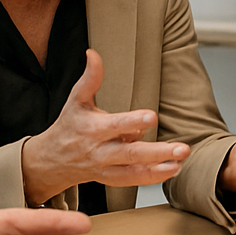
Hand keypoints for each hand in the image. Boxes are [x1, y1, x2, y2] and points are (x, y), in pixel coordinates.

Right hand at [21, 49, 188, 205]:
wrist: (53, 159)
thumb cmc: (70, 125)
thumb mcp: (76, 100)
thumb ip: (89, 78)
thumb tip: (93, 53)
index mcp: (92, 129)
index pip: (115, 126)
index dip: (133, 122)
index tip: (152, 117)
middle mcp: (100, 151)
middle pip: (130, 154)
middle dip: (157, 152)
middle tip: (182, 149)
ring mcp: (106, 168)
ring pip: (134, 171)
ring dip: (159, 168)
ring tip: (180, 162)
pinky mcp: (112, 179)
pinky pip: (134, 180)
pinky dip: (153, 177)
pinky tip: (172, 169)